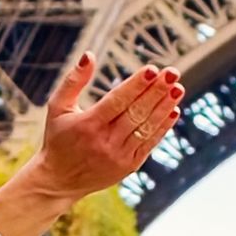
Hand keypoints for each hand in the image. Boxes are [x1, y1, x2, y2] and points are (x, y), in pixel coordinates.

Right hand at [0, 64, 186, 235]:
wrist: (59, 181)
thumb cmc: (58, 138)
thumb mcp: (57, 107)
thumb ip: (73, 81)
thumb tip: (89, 55)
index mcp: (87, 125)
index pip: (117, 101)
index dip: (136, 85)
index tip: (153, 69)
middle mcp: (105, 142)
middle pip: (136, 112)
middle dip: (157, 91)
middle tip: (173, 72)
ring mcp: (119, 156)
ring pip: (146, 128)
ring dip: (164, 107)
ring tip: (178, 88)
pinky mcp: (128, 166)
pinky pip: (149, 144)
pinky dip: (163, 127)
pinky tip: (174, 110)